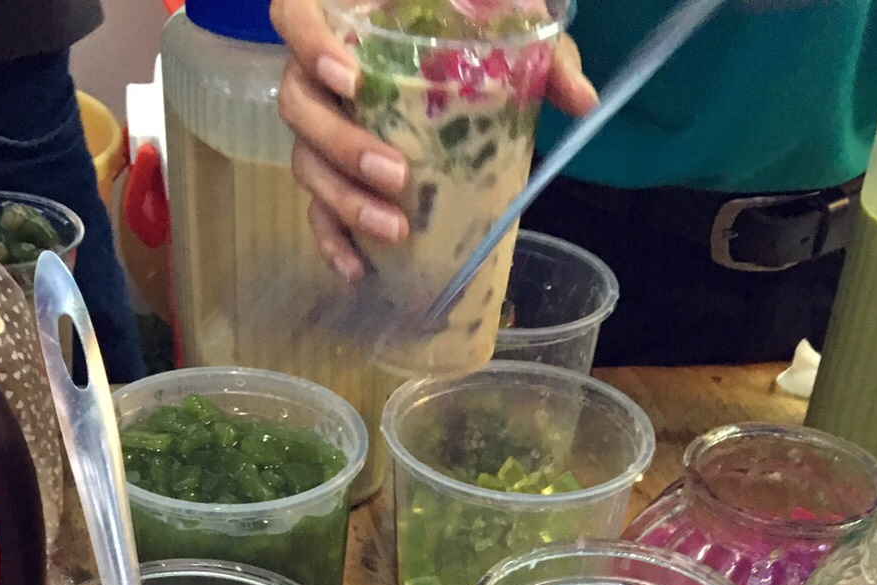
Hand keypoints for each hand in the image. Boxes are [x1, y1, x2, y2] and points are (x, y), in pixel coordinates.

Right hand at [270, 0, 595, 281]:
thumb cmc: (473, 24)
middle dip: (342, 146)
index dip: (308, 44)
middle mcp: (322, 70)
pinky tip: (358, 268)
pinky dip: (333, 241)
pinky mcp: (335, 171)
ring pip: (304, 162)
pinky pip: (316, 208)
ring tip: (394, 229)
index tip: (350, 78)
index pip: (294, 15)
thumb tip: (582, 101)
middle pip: (297, 104)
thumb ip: (545, 50)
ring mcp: (325, 124)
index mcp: (352, 17)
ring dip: (344, 201)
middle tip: (396, 174)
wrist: (461, 47)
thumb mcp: (509, 19)